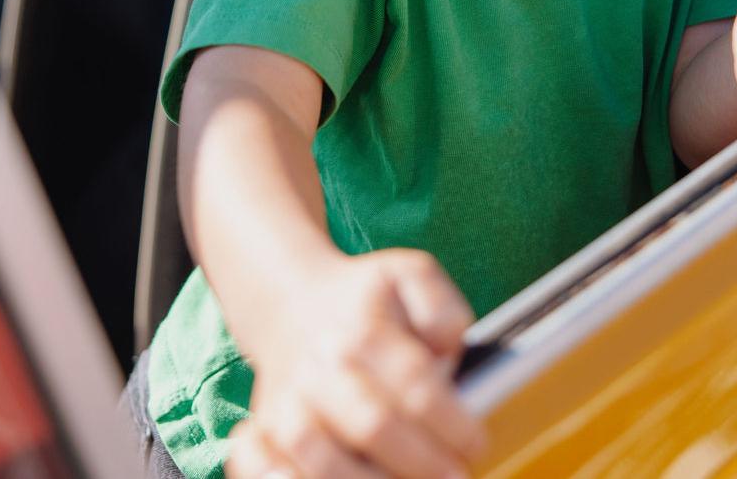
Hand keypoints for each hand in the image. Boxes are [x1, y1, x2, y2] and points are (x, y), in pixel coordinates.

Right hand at [226, 249, 485, 478]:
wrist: (292, 302)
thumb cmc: (364, 299)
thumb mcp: (411, 277)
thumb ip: (441, 308)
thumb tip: (447, 346)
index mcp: (362, 331)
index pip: (414, 385)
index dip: (452, 422)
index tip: (474, 442)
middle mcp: (321, 368)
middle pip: (371, 424)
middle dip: (420, 461)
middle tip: (455, 477)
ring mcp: (288, 404)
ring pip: (318, 455)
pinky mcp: (263, 433)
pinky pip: (262, 466)